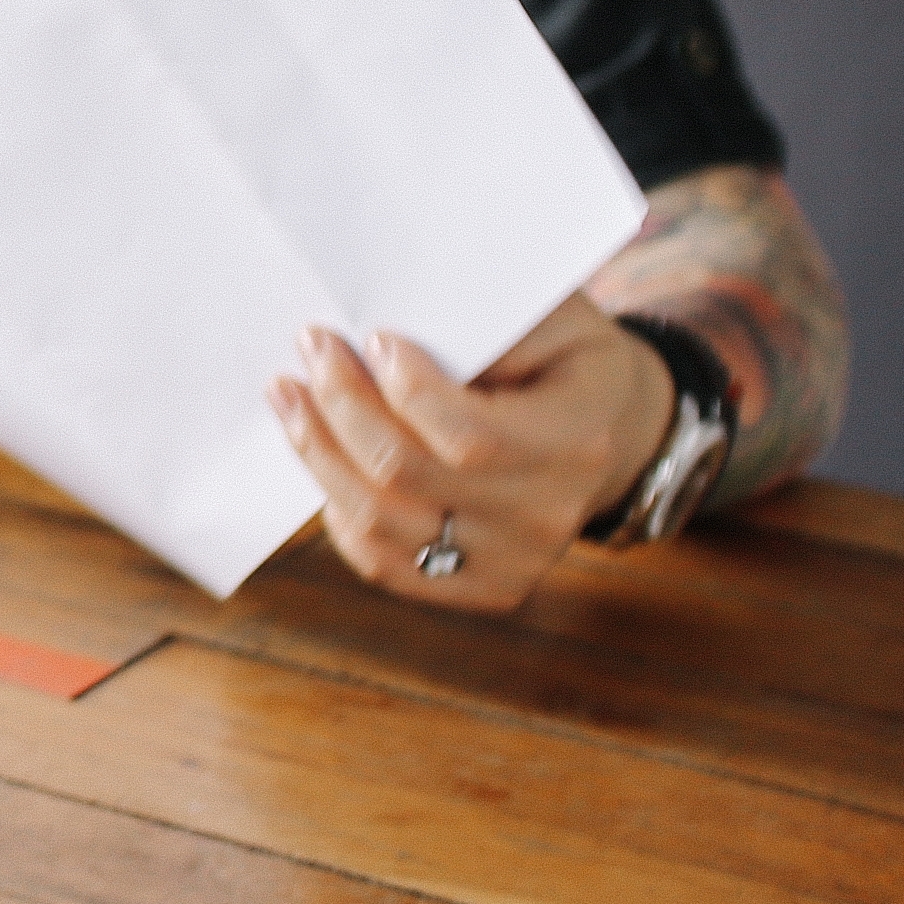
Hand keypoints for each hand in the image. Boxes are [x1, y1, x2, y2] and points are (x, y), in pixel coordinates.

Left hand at [272, 299, 674, 612]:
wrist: (612, 432)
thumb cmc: (567, 358)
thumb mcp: (558, 316)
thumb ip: (492, 323)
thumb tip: (399, 333)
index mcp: (577, 444)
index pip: (470, 437)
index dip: (406, 391)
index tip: (373, 335)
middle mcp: (546, 518)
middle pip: (407, 475)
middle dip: (342, 405)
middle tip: (311, 345)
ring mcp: (513, 564)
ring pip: (380, 524)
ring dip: (319, 452)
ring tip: (290, 394)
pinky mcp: (481, 587)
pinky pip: (383, 563)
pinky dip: (337, 508)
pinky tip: (321, 454)